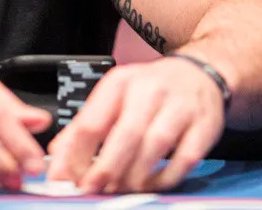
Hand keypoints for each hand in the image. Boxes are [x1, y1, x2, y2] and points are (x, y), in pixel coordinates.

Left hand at [45, 57, 225, 192]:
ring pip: (154, 147)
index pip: (91, 122)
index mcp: (120, 83)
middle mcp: (150, 91)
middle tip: (93, 189)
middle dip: (105, 169)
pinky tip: (152, 184)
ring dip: (134, 175)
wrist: (200, 73)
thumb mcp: (115, 96)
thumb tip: (57, 156)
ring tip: (121, 188)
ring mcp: (180, 107)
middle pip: (124, 135)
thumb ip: (86, 125)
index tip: (65, 180)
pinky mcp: (204, 125)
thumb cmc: (151, 89)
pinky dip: (165, 178)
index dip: (75, 156)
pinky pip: (184, 159)